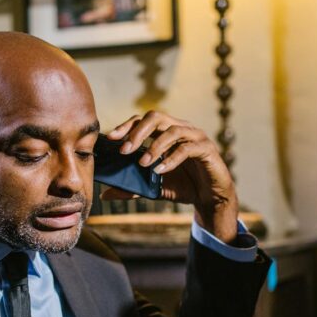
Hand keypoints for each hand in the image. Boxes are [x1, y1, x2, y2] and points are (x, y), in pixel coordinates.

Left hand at [101, 111, 238, 241]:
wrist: (211, 199)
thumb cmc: (183, 187)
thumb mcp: (154, 188)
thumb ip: (132, 187)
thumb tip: (105, 194)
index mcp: (166, 132)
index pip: (143, 120)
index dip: (127, 126)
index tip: (111, 138)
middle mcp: (181, 129)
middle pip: (156, 117)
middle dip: (138, 132)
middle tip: (124, 150)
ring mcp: (195, 136)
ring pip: (172, 130)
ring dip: (154, 146)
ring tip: (142, 164)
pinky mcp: (207, 148)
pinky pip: (187, 148)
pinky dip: (171, 158)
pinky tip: (160, 170)